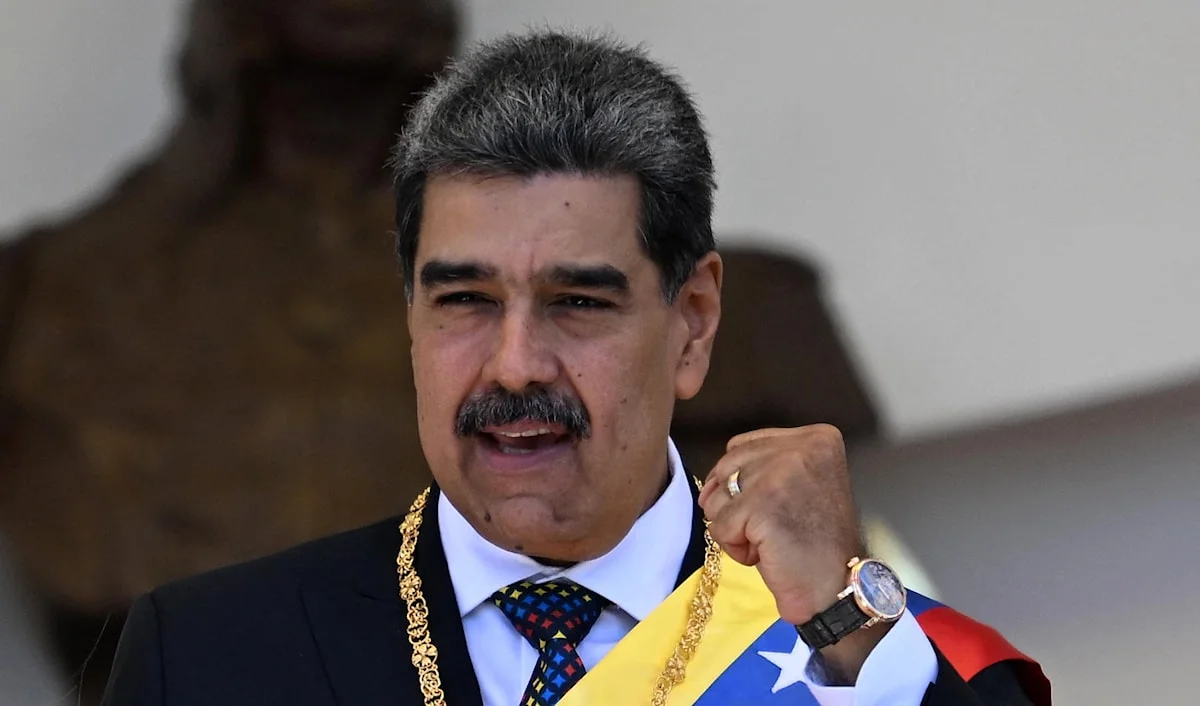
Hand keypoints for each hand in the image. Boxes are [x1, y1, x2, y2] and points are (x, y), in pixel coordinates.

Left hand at [697, 424, 887, 682]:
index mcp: (818, 437)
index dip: (742, 483)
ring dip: (736, 527)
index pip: (742, 445)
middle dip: (738, 505)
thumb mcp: (798, 485)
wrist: (838, 589)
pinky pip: (720, 524)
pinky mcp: (764, 504)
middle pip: (726, 466)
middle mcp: (803, 446)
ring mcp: (783, 473)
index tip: (774, 508)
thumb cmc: (815, 542)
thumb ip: (760, 467)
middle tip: (776, 527)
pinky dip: (736, 547)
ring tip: (772, 540)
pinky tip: (767, 553)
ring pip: (718, 495)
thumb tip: (709, 482)